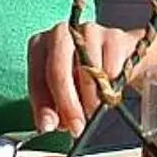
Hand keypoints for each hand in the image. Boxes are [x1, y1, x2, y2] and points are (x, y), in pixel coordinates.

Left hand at [26, 20, 143, 131]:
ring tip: (94, 106)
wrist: (119, 61)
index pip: (37, 77)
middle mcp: (62, 33)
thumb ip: (50, 109)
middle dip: (67, 103)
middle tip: (76, 126)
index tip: (50, 126)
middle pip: (58, 69)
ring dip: (92, 98)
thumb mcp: (60, 94)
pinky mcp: (114, 37)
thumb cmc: (82, 77)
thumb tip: (46, 124)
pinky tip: (109, 88)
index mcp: (41, 45)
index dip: (43, 106)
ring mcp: (89, 30)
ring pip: (87, 71)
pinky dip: (111, 87)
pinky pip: (111, 69)